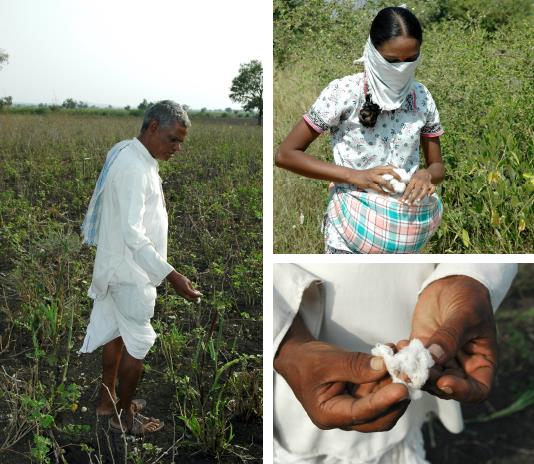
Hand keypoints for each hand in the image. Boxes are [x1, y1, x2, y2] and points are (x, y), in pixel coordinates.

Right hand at [166, 270, 202, 300]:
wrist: (173, 277)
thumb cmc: (181, 278)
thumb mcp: (188, 282)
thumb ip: (192, 288)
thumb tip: (195, 292)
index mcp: (186, 289)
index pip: (193, 294)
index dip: (198, 295)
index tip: (202, 295)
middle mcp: (182, 293)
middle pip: (190, 299)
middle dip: (195, 299)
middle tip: (199, 297)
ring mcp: (180, 294)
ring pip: (187, 298)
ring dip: (192, 298)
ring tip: (196, 295)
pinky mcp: (178, 293)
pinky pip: (185, 296)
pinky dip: (188, 296)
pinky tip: (191, 293)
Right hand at [274, 315, 409, 431]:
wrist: (297, 356)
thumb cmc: (305, 360)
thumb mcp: (326, 361)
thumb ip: (354, 365)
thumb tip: (384, 366)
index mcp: (328, 414)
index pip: (361, 413)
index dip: (383, 401)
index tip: (402, 388)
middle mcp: (344, 416)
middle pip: (379, 417)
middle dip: (396, 396)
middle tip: (409, 374)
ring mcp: (354, 406)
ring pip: (384, 402)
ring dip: (396, 381)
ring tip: (403, 357)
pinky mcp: (361, 395)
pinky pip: (380, 389)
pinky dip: (389, 374)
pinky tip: (394, 355)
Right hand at [348, 166, 401, 193]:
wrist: (353, 175)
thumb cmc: (363, 174)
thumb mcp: (372, 171)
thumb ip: (379, 172)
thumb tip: (388, 176)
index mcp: (377, 168)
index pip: (389, 166)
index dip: (396, 169)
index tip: (401, 173)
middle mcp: (376, 171)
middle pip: (389, 171)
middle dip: (396, 176)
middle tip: (400, 181)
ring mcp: (372, 177)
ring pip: (384, 181)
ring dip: (390, 187)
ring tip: (394, 191)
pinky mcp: (369, 183)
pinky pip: (378, 188)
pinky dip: (382, 192)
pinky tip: (386, 194)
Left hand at [400, 169, 434, 203]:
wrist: (425, 172)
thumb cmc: (415, 177)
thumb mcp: (410, 179)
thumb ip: (407, 186)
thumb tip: (401, 196)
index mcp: (413, 180)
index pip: (409, 189)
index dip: (405, 195)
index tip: (402, 201)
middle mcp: (420, 181)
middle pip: (416, 190)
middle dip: (412, 198)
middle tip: (409, 204)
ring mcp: (426, 183)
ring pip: (425, 190)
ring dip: (421, 196)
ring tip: (417, 201)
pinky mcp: (431, 184)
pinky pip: (433, 188)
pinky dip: (432, 192)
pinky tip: (429, 195)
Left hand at [409, 275, 496, 402]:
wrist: (452, 284)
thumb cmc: (469, 299)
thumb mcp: (465, 315)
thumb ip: (450, 336)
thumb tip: (435, 357)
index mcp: (481, 363)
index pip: (477, 390)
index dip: (462, 392)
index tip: (444, 382)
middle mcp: (461, 366)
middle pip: (446, 387)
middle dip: (430, 381)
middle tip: (416, 370)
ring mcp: (440, 359)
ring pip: (426, 376)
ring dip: (413, 371)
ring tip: (404, 359)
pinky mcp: (421, 348)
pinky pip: (412, 360)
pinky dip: (403, 358)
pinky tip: (399, 346)